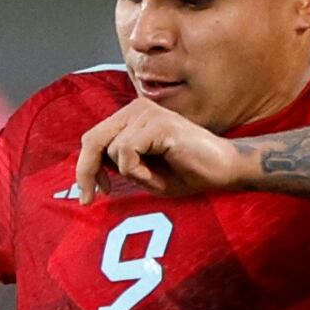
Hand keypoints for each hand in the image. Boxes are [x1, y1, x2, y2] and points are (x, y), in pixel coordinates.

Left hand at [70, 97, 256, 202]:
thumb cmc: (187, 172)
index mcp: (132, 116)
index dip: (85, 166)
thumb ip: (117, 164)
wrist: (224, 170)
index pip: (94, 137)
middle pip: (93, 139)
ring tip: (154, 178)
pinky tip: (157, 175)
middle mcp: (136, 109)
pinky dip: (138, 172)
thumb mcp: (143, 171)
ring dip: (129, 174)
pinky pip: (127, 153)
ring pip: (112, 150)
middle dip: (86, 171)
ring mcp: (147, 113)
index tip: (90, 194)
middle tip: (88, 200)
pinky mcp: (157, 123)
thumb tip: (87, 172)